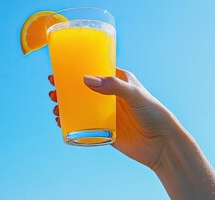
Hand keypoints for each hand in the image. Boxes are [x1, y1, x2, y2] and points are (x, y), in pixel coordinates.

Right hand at [48, 67, 179, 169]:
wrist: (162, 144)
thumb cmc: (154, 113)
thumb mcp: (135, 95)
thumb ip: (113, 86)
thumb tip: (85, 79)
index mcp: (119, 81)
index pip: (95, 71)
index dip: (77, 70)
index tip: (60, 70)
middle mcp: (111, 96)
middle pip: (83, 89)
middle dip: (66, 89)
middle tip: (52, 90)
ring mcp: (107, 114)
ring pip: (81, 107)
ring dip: (66, 106)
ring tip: (55, 107)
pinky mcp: (105, 130)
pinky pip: (84, 125)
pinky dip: (71, 123)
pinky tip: (61, 122)